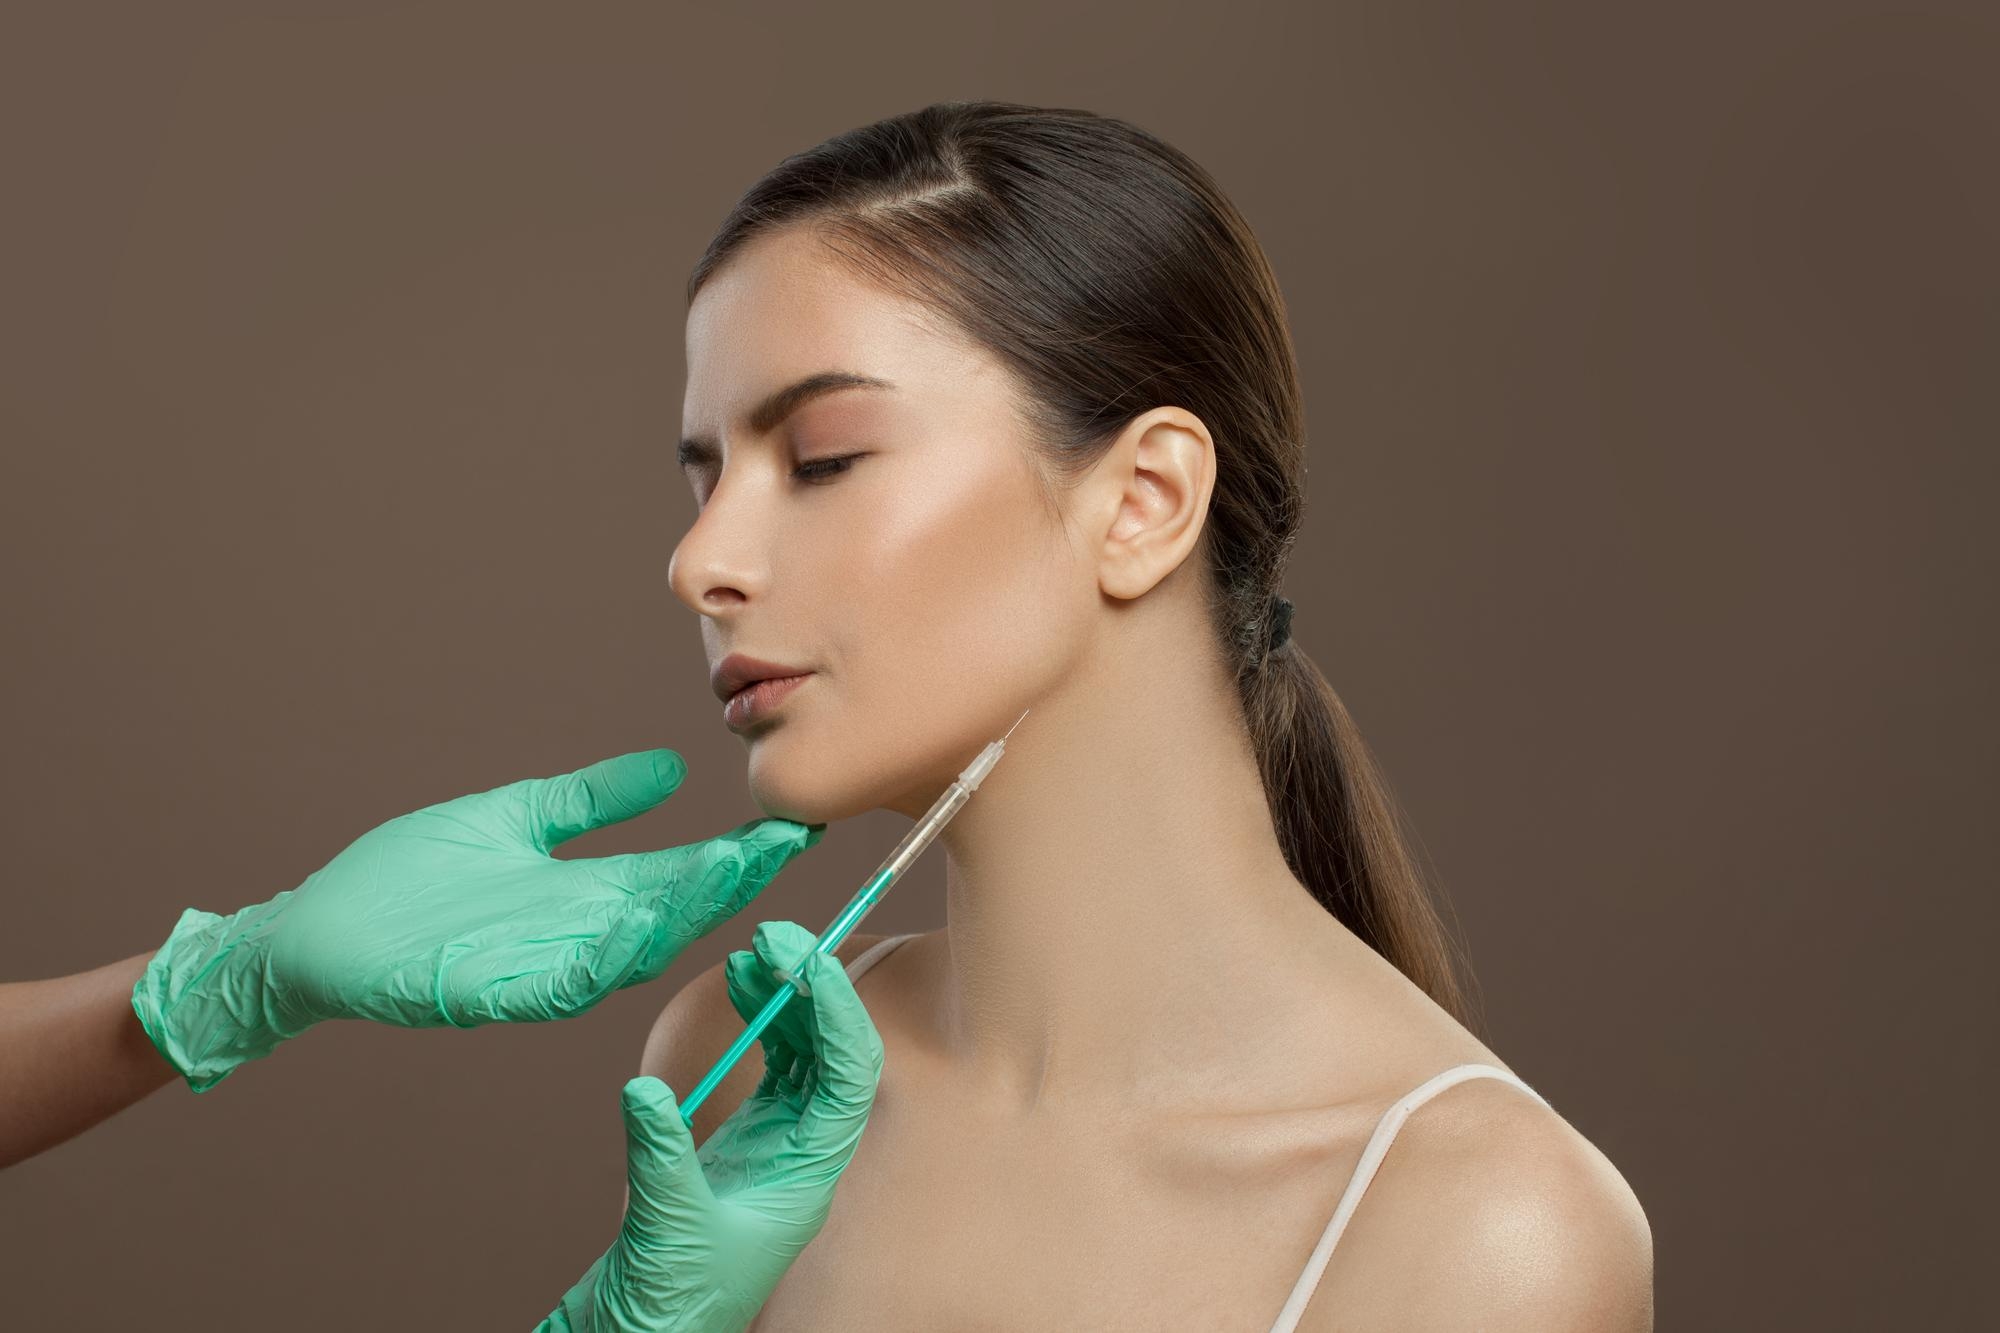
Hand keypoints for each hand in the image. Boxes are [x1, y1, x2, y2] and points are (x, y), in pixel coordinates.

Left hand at [131, 749, 821, 1090]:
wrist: (316, 931)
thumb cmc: (407, 879)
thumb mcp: (514, 818)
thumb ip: (589, 799)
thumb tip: (667, 768)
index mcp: (589, 894)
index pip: (679, 874)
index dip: (735, 854)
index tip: (785, 822)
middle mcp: (580, 935)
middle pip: (672, 914)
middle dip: (728, 882)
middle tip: (778, 845)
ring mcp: (542, 967)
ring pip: (633, 950)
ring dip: (683, 915)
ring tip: (728, 874)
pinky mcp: (496, 992)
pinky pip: (566, 982)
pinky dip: (610, 957)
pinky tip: (643, 926)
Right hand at [540, 920, 885, 1331]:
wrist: (646, 1332)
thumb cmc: (673, 1298)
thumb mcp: (667, 1222)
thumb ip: (660, 1154)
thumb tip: (646, 1088)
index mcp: (812, 1171)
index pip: (850, 1073)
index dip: (836, 1010)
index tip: (804, 958)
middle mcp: (806, 1149)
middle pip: (832, 1051)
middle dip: (812, 988)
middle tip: (777, 934)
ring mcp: (778, 1140)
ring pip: (803, 1052)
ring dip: (785, 998)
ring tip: (755, 951)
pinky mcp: (745, 1138)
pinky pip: (770, 1065)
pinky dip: (759, 1021)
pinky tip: (741, 990)